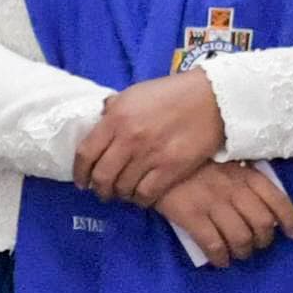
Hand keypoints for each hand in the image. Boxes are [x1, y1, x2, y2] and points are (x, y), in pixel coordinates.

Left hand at [73, 68, 226, 206]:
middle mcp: (129, 139)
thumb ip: (113, 110)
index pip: (85, 153)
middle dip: (98, 188)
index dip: (79, 172)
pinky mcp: (172, 168)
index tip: (81, 181)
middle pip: (102, 175)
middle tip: (101, 192)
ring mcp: (151, 155)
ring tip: (122, 193)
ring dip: (119, 194)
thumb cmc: (172, 93)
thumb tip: (98, 121)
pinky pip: (147, 193)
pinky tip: (141, 196)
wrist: (213, 97)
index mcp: (116, 118)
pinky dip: (140, 199)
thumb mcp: (134, 94)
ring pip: (123, 187)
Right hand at [152, 161, 292, 267]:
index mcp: (246, 174)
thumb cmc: (194, 163)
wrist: (154, 159)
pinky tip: (220, 260)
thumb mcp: (226, 162)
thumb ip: (245, 179)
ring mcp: (212, 203)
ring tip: (238, 254)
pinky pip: (214, 244)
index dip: (290, 220)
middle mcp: (234, 190)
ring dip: (243, 251)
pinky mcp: (191, 215)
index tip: (292, 233)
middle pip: (262, 224)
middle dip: (263, 240)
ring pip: (241, 237)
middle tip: (256, 245)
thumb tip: (264, 205)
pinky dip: (221, 257)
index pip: (278, 200)